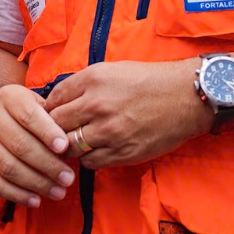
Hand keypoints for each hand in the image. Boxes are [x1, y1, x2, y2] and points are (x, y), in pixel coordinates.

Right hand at [0, 84, 74, 206]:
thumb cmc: (25, 113)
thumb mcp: (39, 104)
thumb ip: (53, 119)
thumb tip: (73, 142)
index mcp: (8, 98)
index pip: (29, 116)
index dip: (48, 133)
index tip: (65, 148)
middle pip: (20, 145)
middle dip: (48, 165)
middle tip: (68, 179)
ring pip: (8, 167)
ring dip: (36, 183)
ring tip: (58, 192)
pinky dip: (17, 195)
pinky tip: (36, 200)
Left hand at [44, 59, 209, 169]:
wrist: (185, 97)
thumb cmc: (148, 81)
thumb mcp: (111, 70)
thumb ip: (83, 84)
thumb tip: (57, 100)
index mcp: (93, 80)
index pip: (53, 100)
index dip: (48, 110)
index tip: (50, 116)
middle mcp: (98, 105)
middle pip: (56, 125)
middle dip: (53, 131)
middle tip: (57, 133)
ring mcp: (110, 131)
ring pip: (70, 148)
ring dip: (70, 147)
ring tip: (76, 143)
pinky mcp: (123, 152)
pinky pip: (91, 162)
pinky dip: (89, 158)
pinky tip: (96, 150)